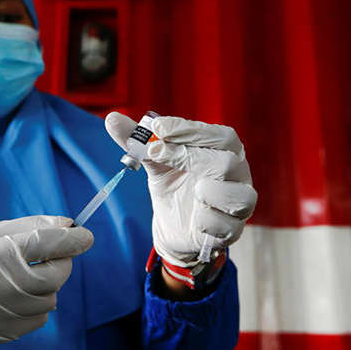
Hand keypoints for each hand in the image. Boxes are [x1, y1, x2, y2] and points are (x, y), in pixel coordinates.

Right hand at [0, 215, 92, 343]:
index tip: (85, 234)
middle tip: (52, 253)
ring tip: (25, 274)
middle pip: (50, 278)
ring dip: (48, 285)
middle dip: (60, 263)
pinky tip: (16, 294)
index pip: (37, 246)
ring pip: (48, 300)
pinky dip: (38, 304)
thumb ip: (30, 227)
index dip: (66, 239)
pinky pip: (38, 320)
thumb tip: (69, 224)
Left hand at [105, 112, 256, 266]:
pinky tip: (194, 219)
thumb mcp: (154, 161)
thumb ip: (138, 140)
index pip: (220, 135)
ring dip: (206, 192)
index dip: (189, 130)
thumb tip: (111, 118)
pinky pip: (226, 226)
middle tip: (154, 153)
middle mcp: (238, 175)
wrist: (173, 226)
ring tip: (189, 191)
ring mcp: (239, 204)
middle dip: (188, 156)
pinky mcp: (232, 231)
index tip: (157, 127)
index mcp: (225, 151)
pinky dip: (206, 222)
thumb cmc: (172, 185)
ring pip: (237, 195)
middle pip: (227, 162)